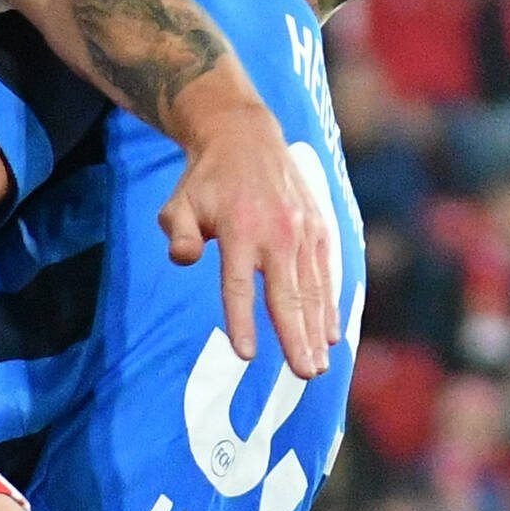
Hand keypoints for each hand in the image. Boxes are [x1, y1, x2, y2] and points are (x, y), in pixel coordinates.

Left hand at [156, 118, 335, 379]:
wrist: (246, 136)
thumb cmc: (207, 180)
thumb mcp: (179, 201)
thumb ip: (179, 233)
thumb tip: (183, 260)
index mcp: (239, 229)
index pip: (239, 285)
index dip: (242, 321)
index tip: (246, 355)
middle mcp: (277, 232)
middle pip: (286, 295)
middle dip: (295, 337)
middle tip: (305, 374)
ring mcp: (303, 231)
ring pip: (312, 289)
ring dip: (316, 330)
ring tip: (318, 366)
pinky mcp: (319, 229)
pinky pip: (326, 274)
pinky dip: (329, 305)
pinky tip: (330, 335)